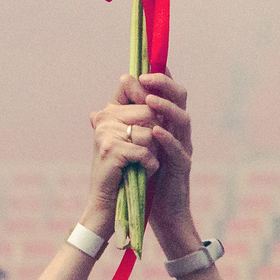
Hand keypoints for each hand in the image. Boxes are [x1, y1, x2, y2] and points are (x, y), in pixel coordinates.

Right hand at [83, 96, 157, 233]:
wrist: (105, 202)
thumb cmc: (122, 171)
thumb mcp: (130, 140)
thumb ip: (140, 117)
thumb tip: (157, 99)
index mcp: (108, 113)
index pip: (129, 83)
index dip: (147, 93)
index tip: (155, 109)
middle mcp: (104, 119)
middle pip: (148, 111)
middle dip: (156, 133)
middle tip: (148, 151)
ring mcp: (106, 133)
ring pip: (149, 133)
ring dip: (153, 152)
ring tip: (142, 164)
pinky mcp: (111, 150)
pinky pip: (145, 151)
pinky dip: (150, 165)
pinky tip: (142, 172)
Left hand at [129, 74, 200, 249]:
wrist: (162, 214)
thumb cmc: (147, 180)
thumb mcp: (132, 150)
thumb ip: (120, 130)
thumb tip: (96, 112)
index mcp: (167, 125)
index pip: (166, 93)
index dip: (160, 76)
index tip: (144, 65)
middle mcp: (178, 133)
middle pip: (180, 98)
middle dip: (165, 84)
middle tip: (146, 78)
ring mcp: (182, 149)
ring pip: (183, 120)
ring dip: (166, 107)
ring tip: (149, 101)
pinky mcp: (181, 168)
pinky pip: (178, 149)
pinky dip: (168, 138)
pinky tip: (155, 131)